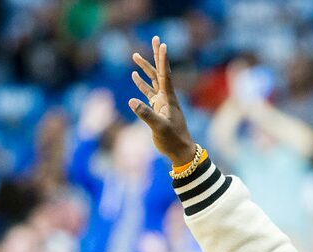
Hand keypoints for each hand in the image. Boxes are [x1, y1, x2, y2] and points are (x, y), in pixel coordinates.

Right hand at [129, 36, 196, 165]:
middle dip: (156, 56)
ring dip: (145, 68)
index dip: (163, 60)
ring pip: (153, 81)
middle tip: (155, 39)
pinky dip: (142, 84)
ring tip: (135, 56)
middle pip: (161, 72)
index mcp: (169, 99)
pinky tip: (134, 77)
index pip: (165, 75)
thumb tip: (131, 101)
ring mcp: (162, 103)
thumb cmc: (172, 140)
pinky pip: (149, 93)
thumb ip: (146, 114)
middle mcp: (166, 98)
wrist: (180, 151)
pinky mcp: (158, 110)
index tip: (162, 44)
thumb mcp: (159, 128)